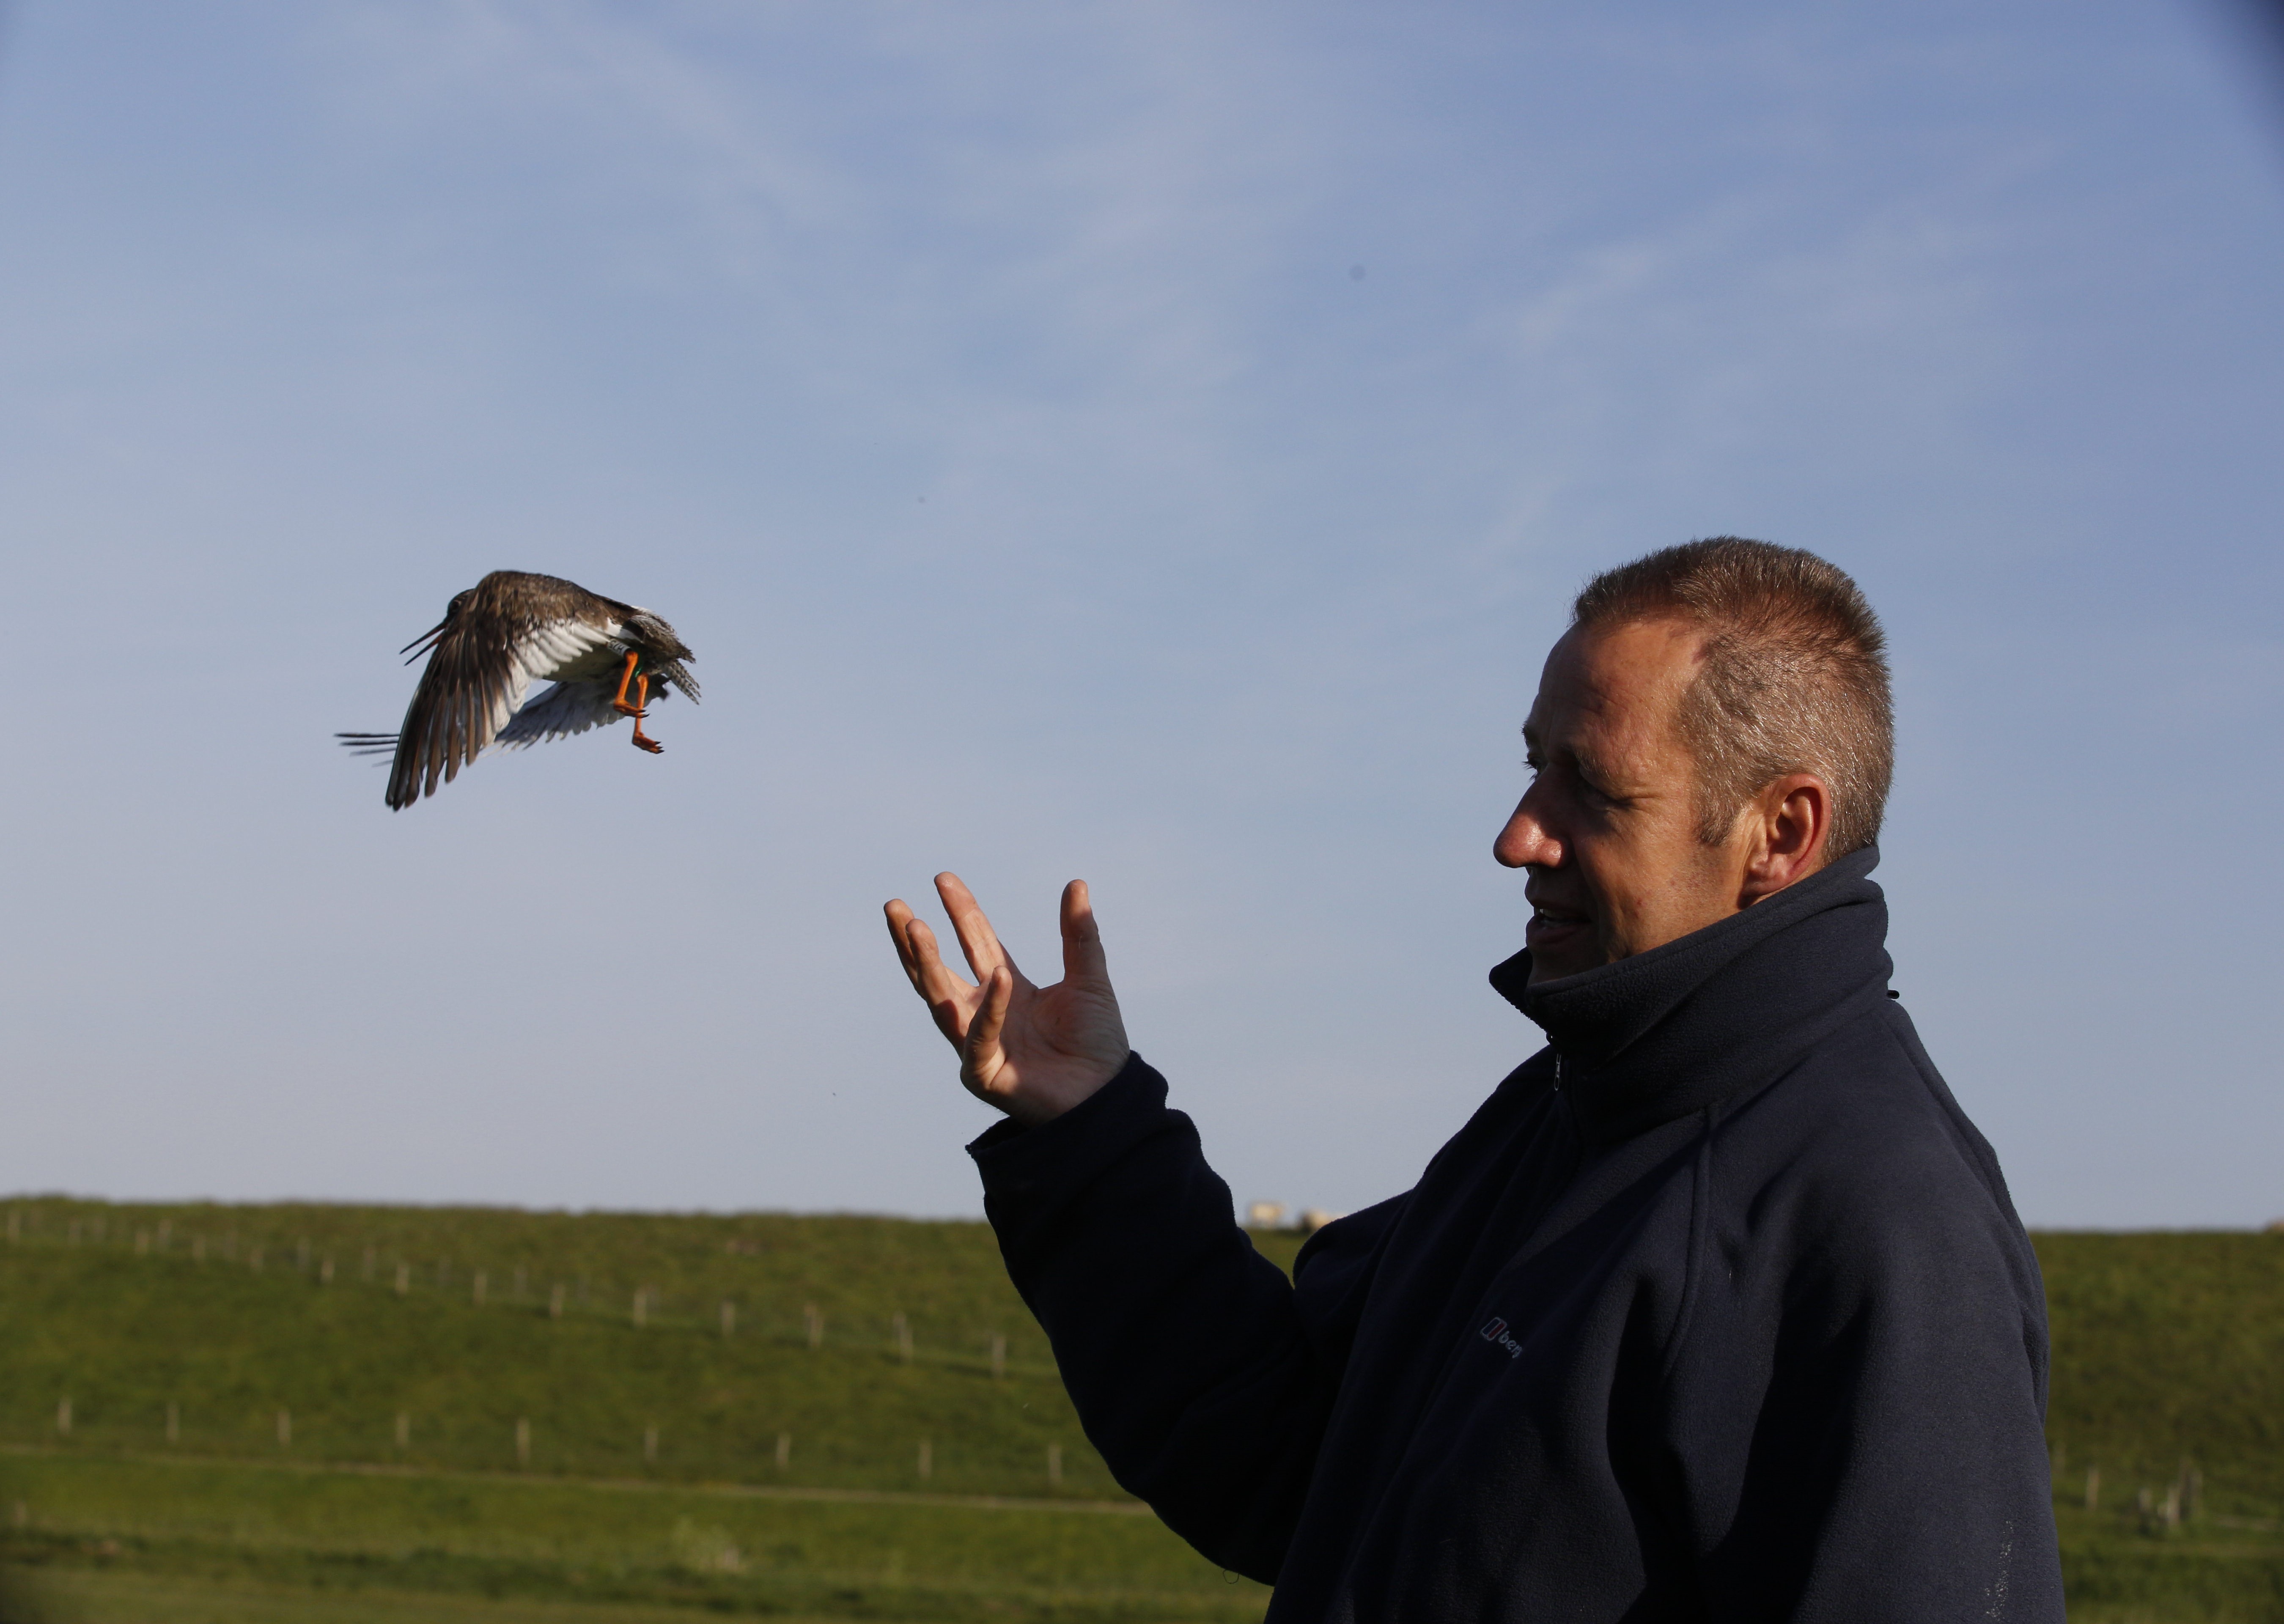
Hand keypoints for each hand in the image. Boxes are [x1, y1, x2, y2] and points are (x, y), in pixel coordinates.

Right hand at [884, 874, 1130, 1125]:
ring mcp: (978, 1044)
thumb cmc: (1097, 1045)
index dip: (961, 911)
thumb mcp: (1090, 980)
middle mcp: (984, 1013)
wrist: (1108, 1097)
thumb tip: (1076, 883)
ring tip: (915, 927)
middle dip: (916, 940)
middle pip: (939, 971)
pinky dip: (990, 1010)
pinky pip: (979, 1039)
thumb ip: (1080, 936)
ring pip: (940, 999)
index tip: (943, 879)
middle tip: (896, 906)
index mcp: (1006, 989)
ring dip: (925, 964)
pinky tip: (999, 979)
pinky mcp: (985, 1073)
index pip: (976, 943)